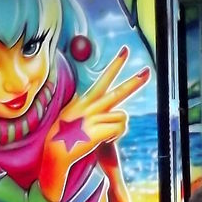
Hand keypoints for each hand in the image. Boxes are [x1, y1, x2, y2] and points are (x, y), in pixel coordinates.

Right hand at [42, 47, 148, 194]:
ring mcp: (95, 118)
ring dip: (117, 128)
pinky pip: (120, 129)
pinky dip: (116, 136)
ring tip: (102, 135)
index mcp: (86, 100)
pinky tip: (103, 140)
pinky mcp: (98, 130)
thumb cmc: (63, 136)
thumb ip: (83, 106)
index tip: (126, 51)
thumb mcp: (71, 114)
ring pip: (122, 117)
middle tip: (147, 72)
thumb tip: (89, 100)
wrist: (55, 150)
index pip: (104, 79)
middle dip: (134, 82)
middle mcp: (91, 106)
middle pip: (118, 92)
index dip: (116, 65)